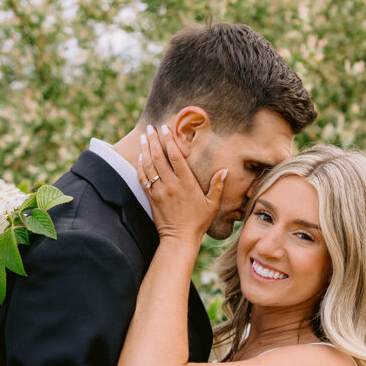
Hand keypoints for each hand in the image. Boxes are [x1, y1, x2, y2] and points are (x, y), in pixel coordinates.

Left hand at [138, 125, 226, 243]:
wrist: (179, 238)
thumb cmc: (198, 221)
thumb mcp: (212, 204)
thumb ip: (217, 186)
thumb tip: (225, 170)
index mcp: (187, 183)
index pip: (176, 156)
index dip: (170, 140)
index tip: (166, 128)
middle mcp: (171, 184)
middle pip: (159, 157)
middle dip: (154, 139)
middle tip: (151, 127)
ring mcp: (159, 191)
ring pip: (149, 165)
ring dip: (145, 149)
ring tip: (144, 136)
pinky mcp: (151, 198)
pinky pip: (143, 178)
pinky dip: (140, 165)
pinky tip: (140, 156)